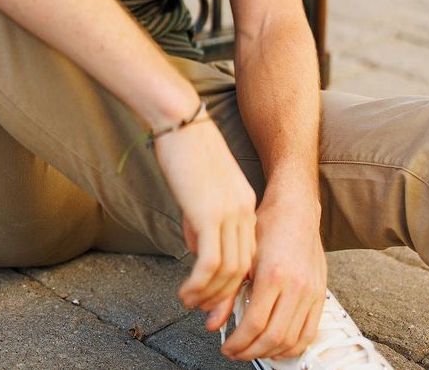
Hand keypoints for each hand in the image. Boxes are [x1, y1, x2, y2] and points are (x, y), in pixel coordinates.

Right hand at [152, 114, 256, 314]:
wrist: (180, 118)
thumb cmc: (184, 147)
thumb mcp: (201, 188)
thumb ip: (202, 218)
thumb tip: (197, 248)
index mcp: (244, 202)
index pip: (248, 252)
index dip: (234, 279)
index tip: (217, 296)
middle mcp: (243, 210)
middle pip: (243, 268)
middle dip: (224, 296)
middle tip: (203, 310)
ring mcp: (229, 213)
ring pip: (229, 272)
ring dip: (209, 295)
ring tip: (189, 303)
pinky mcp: (209, 214)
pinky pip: (210, 265)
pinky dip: (199, 286)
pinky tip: (185, 292)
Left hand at [218, 189, 326, 361]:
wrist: (296, 209)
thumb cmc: (268, 226)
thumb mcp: (244, 255)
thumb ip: (229, 291)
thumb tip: (213, 321)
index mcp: (273, 274)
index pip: (255, 324)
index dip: (238, 342)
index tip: (227, 346)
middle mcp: (296, 286)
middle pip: (274, 337)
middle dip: (250, 351)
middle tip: (235, 352)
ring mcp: (311, 292)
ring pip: (292, 340)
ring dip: (270, 353)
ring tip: (252, 350)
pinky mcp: (320, 294)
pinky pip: (309, 333)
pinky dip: (293, 347)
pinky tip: (277, 346)